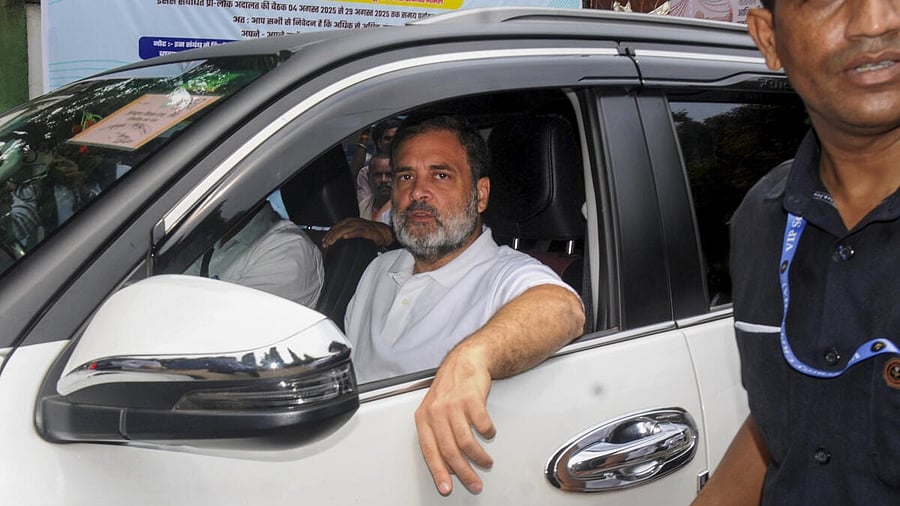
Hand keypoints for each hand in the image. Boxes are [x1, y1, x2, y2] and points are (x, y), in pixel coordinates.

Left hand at [322, 217, 392, 248]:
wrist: (384, 233)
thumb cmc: (369, 234)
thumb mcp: (355, 233)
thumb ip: (347, 235)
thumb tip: (336, 243)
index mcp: (350, 222)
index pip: (336, 226)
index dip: (329, 234)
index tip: (324, 242)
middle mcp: (354, 222)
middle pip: (339, 227)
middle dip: (331, 236)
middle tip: (325, 244)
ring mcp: (361, 225)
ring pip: (346, 229)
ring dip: (337, 235)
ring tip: (332, 241)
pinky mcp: (368, 230)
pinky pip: (358, 231)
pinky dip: (352, 234)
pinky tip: (346, 237)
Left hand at [415, 346, 495, 495]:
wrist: (464, 362)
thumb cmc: (449, 390)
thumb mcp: (435, 412)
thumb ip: (438, 437)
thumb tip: (447, 466)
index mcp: (424, 418)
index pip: (430, 452)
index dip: (439, 473)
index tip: (447, 488)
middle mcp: (436, 412)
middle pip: (450, 451)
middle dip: (465, 473)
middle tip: (475, 483)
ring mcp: (453, 405)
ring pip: (467, 442)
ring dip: (479, 458)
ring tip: (485, 462)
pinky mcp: (471, 398)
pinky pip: (483, 425)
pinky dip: (488, 434)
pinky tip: (489, 434)